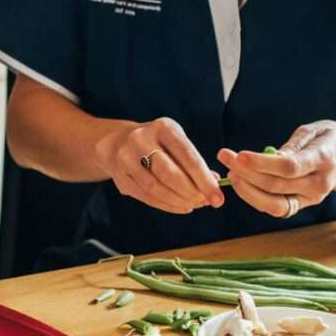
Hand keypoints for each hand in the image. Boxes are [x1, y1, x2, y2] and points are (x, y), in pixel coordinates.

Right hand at [93, 117, 225, 213]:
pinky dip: (167, 205)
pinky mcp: (120, 177)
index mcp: (163, 128)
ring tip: (194, 205)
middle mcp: (141, 140)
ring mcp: (126, 158)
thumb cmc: (157, 143)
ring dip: (179, 201)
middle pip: (169, 174)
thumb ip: (194, 161)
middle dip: (192, 192)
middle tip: (206, 203)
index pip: (187, 156)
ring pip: (156, 188)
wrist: (117, 141)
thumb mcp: (176, 141)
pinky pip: (146, 196)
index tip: (218, 197)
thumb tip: (214, 183)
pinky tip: (181, 206)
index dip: (204, 180)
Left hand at [218, 121, 335, 218]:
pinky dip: (255, 198)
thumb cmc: (330, 140)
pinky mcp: (303, 205)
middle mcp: (318, 183)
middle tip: (226, 157)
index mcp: (324, 159)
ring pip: (274, 203)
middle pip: (276, 186)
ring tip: (230, 172)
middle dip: (246, 173)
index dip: (262, 164)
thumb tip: (269, 156)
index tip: (239, 155)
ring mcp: (311, 198)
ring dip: (247, 190)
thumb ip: (294, 144)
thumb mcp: (316, 130)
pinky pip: (276, 208)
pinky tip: (242, 182)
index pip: (289, 167)